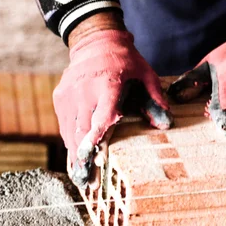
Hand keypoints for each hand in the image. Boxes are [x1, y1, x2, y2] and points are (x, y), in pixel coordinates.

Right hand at [53, 13, 172, 188]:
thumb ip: (155, 99)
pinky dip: (70, 143)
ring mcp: (68, 95)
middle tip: (90, 183)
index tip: (93, 158)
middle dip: (85, 158)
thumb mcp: (146, 74)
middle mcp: (83, 91)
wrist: (95, 41)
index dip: (96, 137)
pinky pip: (65, 126)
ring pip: (70, 131)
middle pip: (82, 130)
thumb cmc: (126, 62)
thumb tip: (165, 124)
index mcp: (106, 84)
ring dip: (75, 156)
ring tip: (82, 180)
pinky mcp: (60, 98)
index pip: (101, 114)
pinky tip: (76, 162)